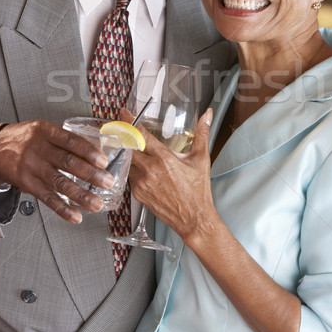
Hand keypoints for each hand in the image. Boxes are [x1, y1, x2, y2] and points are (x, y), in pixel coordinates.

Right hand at [0, 120, 113, 222]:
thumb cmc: (26, 138)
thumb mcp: (44, 129)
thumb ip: (66, 139)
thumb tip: (96, 150)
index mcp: (45, 131)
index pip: (70, 141)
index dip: (88, 152)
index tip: (103, 161)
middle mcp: (38, 149)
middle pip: (67, 163)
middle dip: (90, 174)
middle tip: (107, 182)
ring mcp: (31, 168)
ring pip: (59, 183)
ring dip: (81, 196)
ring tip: (96, 203)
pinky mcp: (27, 184)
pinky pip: (47, 198)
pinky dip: (63, 209)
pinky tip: (75, 215)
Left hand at [128, 109, 217, 242]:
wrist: (194, 218)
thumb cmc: (198, 191)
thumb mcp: (201, 159)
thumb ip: (202, 133)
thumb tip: (207, 115)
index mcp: (164, 159)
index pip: (140, 134)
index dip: (129, 121)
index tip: (124, 113)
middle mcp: (149, 170)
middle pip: (127, 146)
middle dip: (124, 136)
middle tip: (124, 128)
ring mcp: (141, 183)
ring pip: (127, 161)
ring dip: (128, 153)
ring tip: (131, 146)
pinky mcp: (138, 194)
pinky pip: (130, 175)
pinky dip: (133, 168)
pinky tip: (140, 166)